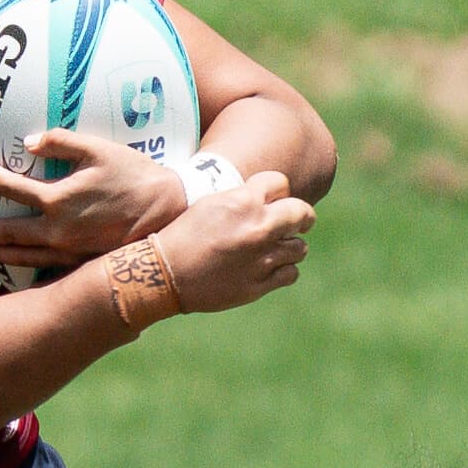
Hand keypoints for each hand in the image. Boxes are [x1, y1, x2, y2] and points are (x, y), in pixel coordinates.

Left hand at [0, 130, 186, 269]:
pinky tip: (20, 263)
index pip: (10, 187)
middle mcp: (57, 231)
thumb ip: (60, 141)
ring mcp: (69, 252)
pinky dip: (26, 265)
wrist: (168, 212)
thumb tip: (28, 142)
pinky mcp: (81, 263)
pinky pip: (44, 268)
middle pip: (8, 233)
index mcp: (57, 200)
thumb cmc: (134, 176)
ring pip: (22, 256)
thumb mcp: (98, 149)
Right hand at [152, 172, 312, 313]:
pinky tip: (270, 268)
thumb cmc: (182, 235)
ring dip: (290, 246)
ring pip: (299, 247)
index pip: (282, 183)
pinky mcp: (260, 284)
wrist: (164, 273)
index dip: (278, 190)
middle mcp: (258, 227)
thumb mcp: (210, 204)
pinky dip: (284, 270)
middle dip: (302, 217)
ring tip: (277, 249)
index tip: (276, 199)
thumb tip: (269, 199)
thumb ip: (243, 199)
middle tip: (300, 222)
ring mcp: (262, 258)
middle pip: (302, 214)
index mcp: (244, 201)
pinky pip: (291, 273)